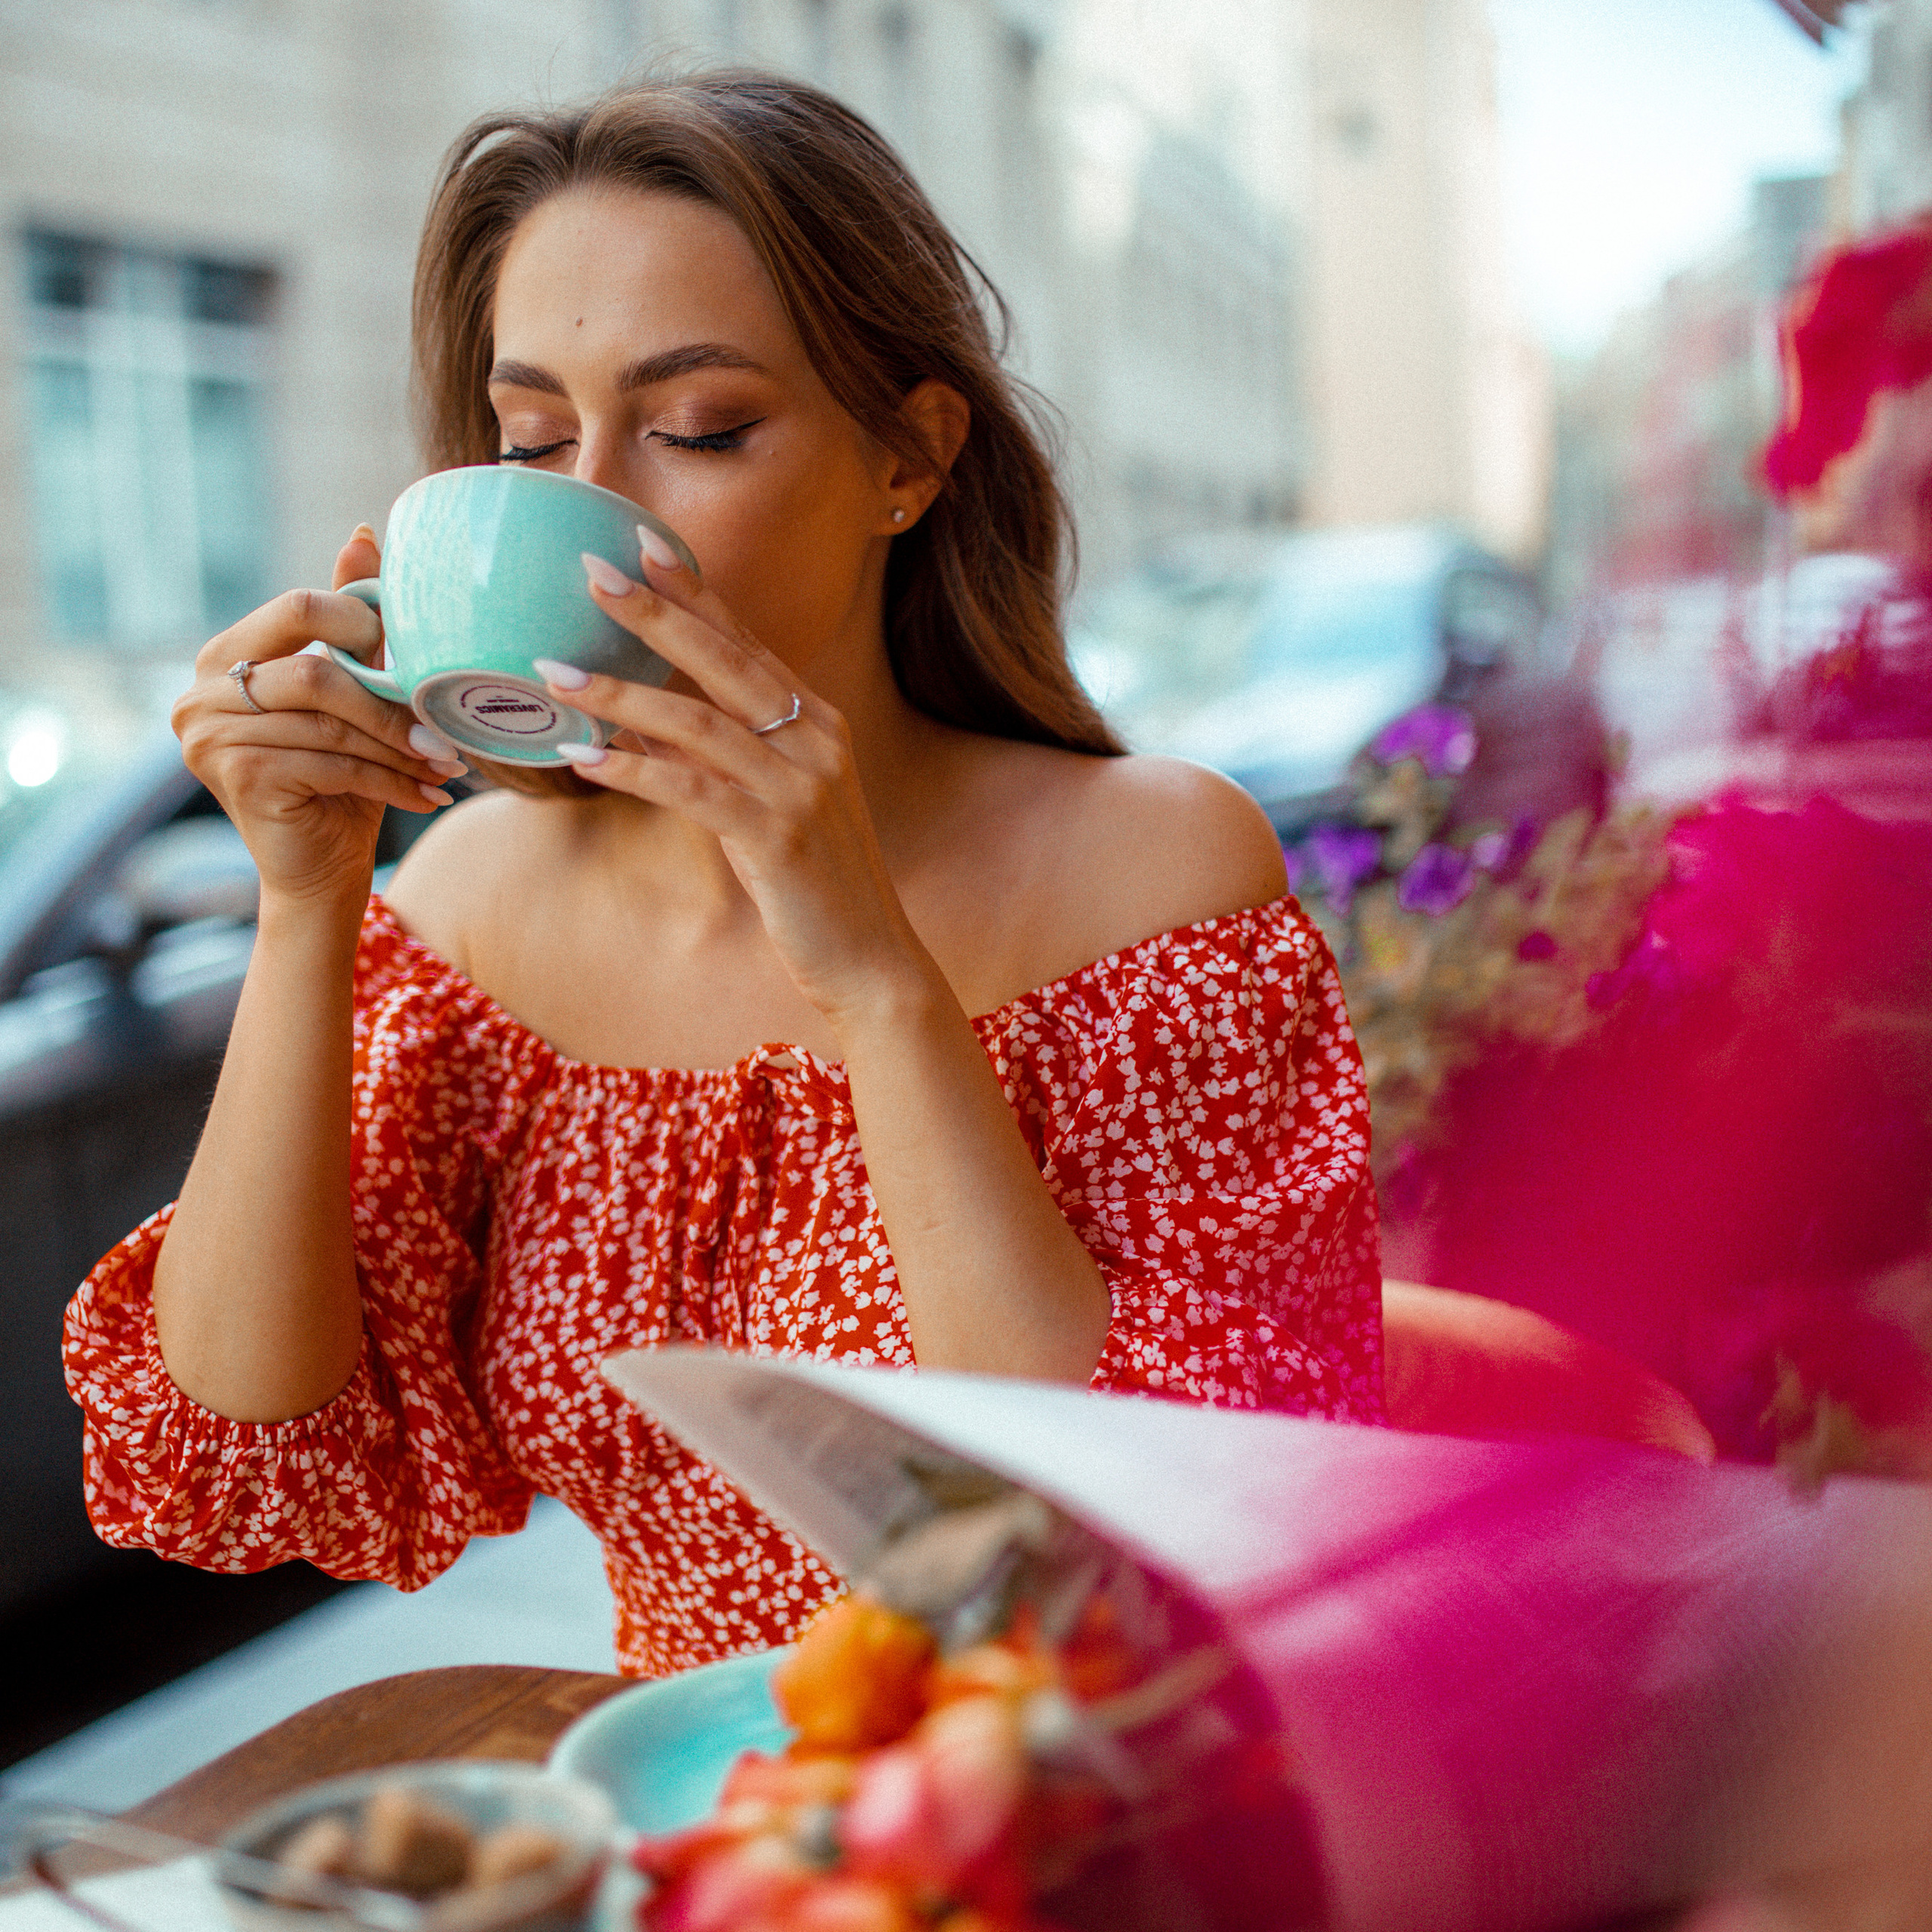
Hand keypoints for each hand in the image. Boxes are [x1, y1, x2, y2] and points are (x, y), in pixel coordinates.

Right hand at [173, 528, 468, 906]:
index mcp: (225, 655)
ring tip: (445, 764)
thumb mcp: (353, 696)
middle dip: (390, 703)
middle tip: (443, 730)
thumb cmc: (340, 780)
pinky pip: (332, 764)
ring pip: (330, 723)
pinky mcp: (237, 778)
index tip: (416, 665)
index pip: (299, 608)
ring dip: (399, 747)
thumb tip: (365, 535)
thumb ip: (350, 626)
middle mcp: (201, 691)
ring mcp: (208, 736)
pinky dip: (390, 780)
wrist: (318, 871)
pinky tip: (427, 794)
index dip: (365, 628)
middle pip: (316, 671)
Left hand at [545, 539, 933, 1030]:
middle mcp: (815, 741)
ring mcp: (802, 788)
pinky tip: (585, 761)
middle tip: (592, 570)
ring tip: (555, 674)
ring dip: (621, 694)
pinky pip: (694, 791)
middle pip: (724, 661)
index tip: (642, 543)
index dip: (695, 591)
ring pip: (698, 722)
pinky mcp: (780, 838)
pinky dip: (635, 771)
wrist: (869, 960)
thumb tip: (631, 720)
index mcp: (817, 722)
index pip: (746, 642)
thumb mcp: (766, 806)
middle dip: (655, 612)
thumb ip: (712, 757)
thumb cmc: (811, 884)